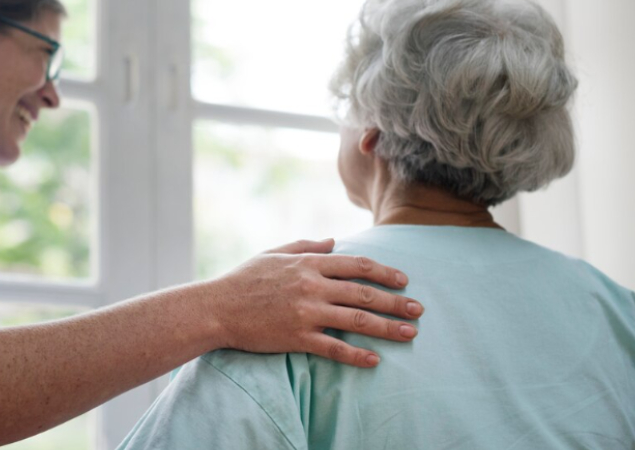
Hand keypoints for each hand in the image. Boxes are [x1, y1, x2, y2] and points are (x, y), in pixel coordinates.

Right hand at [210, 238, 422, 367]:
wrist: (216, 307)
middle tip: (418, 309)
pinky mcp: (297, 337)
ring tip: (410, 333)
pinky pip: (334, 347)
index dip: (384, 272)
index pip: (357, 265)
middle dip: (396, 301)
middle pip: (364, 293)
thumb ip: (305, 245)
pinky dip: (356, 355)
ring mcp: (306, 312)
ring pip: (356, 319)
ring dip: (387, 327)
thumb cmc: (243, 279)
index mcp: (308, 263)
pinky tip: (374, 360)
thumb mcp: (274, 253)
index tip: (403, 280)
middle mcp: (312, 286)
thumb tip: (334, 241)